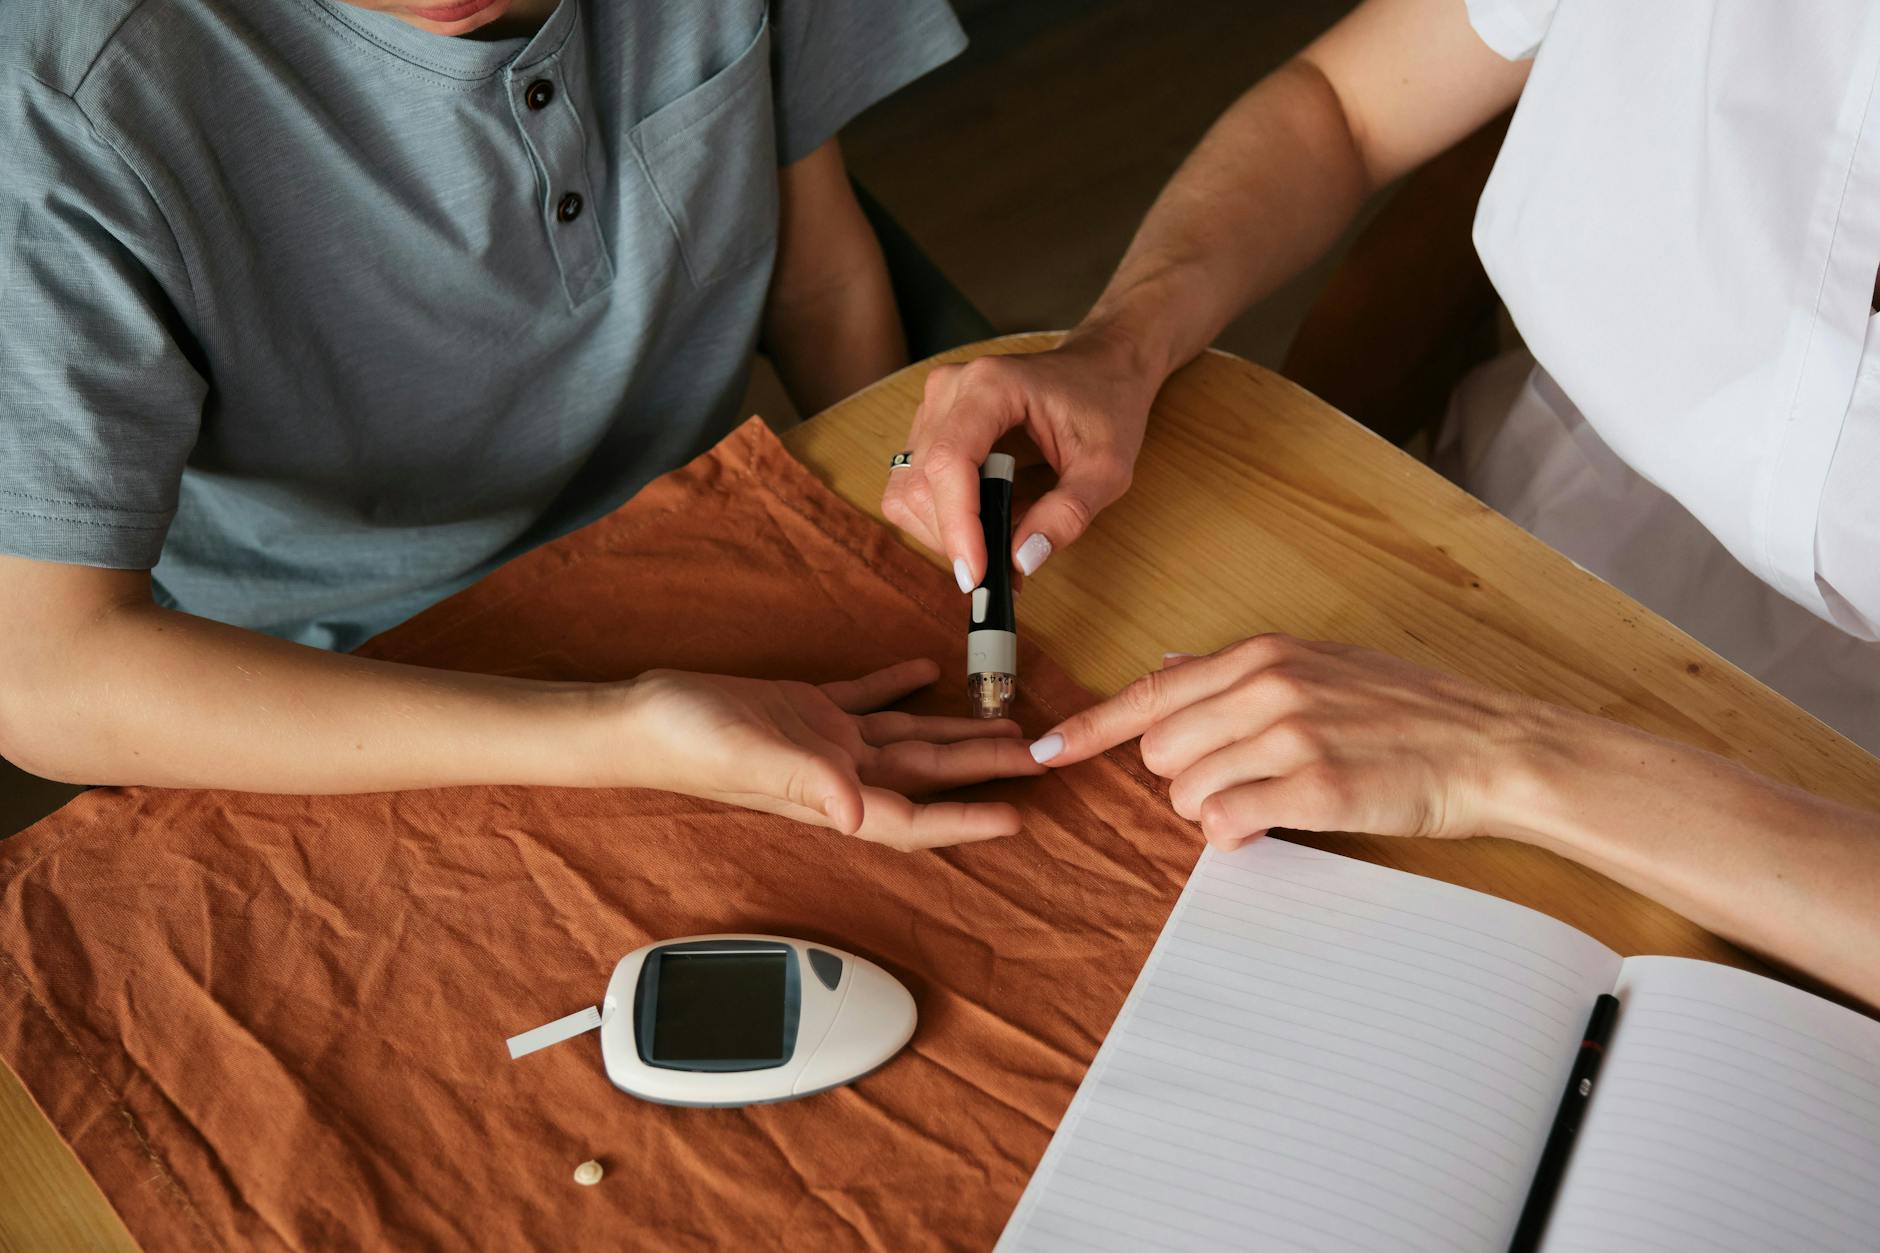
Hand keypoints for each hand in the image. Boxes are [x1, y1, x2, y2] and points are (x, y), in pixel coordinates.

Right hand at [611, 658, 1044, 849]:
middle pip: (926, 774)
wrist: (638, 717)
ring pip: (906, 738)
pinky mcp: (803, 709)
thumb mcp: (749, 753)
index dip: (967, 819)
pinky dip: (897, 686)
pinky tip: (925, 671)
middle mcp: (837, 771)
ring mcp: (822, 741)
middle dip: (982, 769)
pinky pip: (865, 699)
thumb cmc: (686, 740)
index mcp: (831, 789)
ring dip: (954, 731)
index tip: (1018, 817)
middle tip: (1038, 758)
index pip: (914, 814)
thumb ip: (806, 780)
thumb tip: (859, 812)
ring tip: (1005, 721)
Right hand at [882, 328, 1159, 590]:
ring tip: (995, 545)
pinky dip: (941, 519)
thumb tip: (1022, 560)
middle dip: (956, 538)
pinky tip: (982, 522)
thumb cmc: (1106, 406)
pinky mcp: (929, 426)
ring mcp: (934, 406)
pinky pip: (913, 485)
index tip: (978, 574)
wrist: (1101, 366)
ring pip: (909, 490)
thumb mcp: (1108, 468)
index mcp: (992, 386)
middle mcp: (950, 389)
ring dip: (945, 532)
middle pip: (923, 483)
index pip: (951, 462)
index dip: (958, 524)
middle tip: (1001, 571)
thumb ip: (1068, 514)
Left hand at [1028, 635, 1550, 848]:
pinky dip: (1234, 835)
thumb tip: (1171, 662)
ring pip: (1187, 790)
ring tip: (1266, 802)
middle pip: (1159, 748)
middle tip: (1233, 782)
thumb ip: (1241, 668)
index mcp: (1263, 655)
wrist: (1491, 746)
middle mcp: (1268, 687)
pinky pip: (1228, 823)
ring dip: (1211, 809)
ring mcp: (1291, 737)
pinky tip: (1268, 827)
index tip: (1045, 751)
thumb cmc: (1412, 710)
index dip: (1089, 728)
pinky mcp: (1316, 789)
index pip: (1151, 691)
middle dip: (1179, 777)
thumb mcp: (1322, 663)